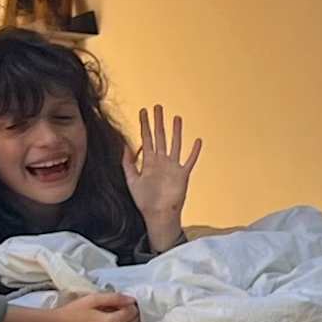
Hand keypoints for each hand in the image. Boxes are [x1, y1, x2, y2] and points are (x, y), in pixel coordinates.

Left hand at [128, 106, 199, 247]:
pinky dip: (194, 151)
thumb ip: (127, 163)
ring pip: (175, 144)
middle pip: (160, 137)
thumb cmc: (145, 200)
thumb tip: (123, 146)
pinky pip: (189, 161)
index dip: (144, 125)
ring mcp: (173, 167)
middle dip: (158, 122)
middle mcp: (161, 162)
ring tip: (176, 117)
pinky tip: (197, 141)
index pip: (146, 139)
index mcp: (149, 162)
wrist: (158, 215)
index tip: (143, 111)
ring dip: (176, 131)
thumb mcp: (132, 180)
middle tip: (157, 106)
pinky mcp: (182, 175)